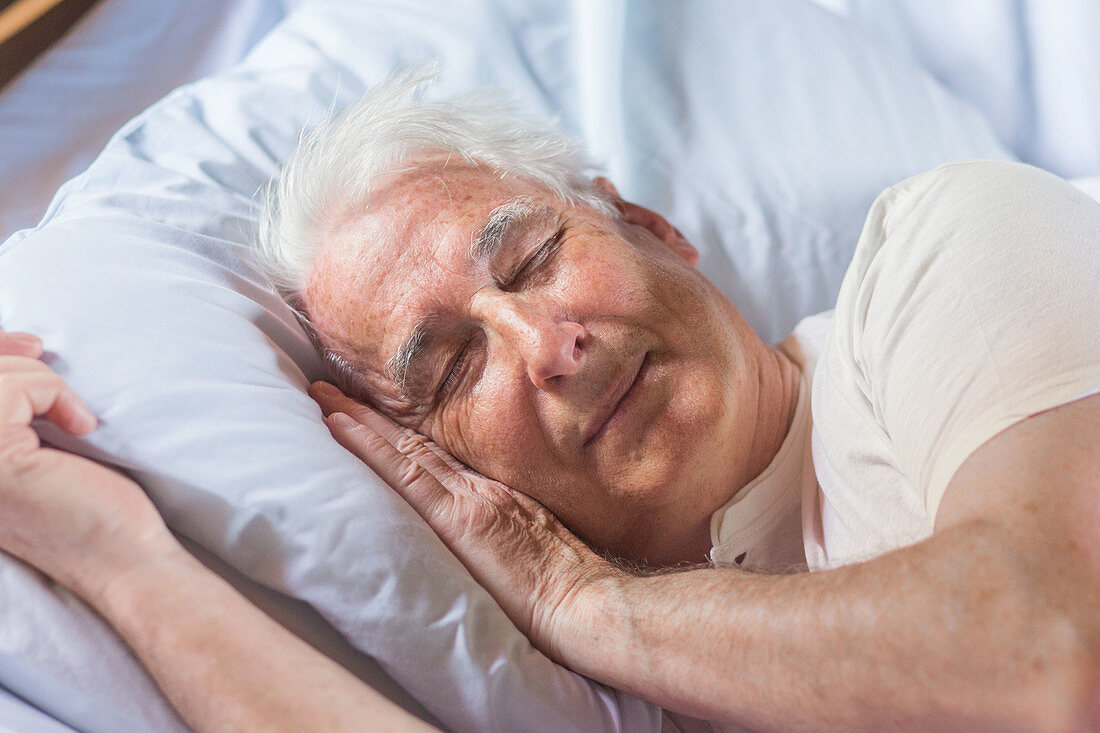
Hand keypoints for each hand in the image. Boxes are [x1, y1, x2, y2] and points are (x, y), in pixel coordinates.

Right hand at [0, 331, 177, 603]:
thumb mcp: (29, 453)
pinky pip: (16, 389)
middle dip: (7, 357)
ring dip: (36, 378)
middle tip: (43, 353)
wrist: (123, 559)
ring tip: (68, 412)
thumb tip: (17, 346)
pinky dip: (54, 392)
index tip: (30, 345)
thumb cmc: (88, 509)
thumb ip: (5, 416)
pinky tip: (81, 426)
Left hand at [310, 381, 620, 663]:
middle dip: (371, 414)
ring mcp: (467, 499)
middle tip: (329, 385)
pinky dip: (367, 446)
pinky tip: (338, 426)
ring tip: (321, 394)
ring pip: (401, 447)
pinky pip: (402, 473)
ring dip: (357, 419)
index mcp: (496, 497)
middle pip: (414, 442)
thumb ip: (509, 536)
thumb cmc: (570, 592)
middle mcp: (478, 488)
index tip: (368, 411)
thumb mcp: (541, 552)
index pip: (437, 456)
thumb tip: (485, 540)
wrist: (585, 603)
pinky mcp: (457, 517)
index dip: (400, 432)